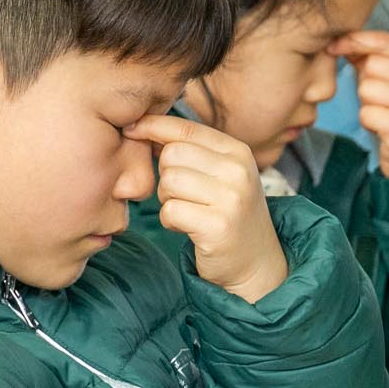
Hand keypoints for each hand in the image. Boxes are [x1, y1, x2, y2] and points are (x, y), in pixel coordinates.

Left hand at [129, 112, 288, 300]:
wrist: (256, 262)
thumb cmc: (228, 214)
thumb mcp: (220, 174)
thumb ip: (191, 150)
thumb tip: (144, 125)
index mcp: (238, 152)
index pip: (186, 129)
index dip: (153, 126)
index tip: (132, 129)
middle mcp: (238, 171)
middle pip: (172, 155)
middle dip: (165, 175)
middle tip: (181, 195)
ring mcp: (230, 198)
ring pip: (169, 182)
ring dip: (167, 200)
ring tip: (187, 211)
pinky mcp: (217, 226)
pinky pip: (170, 211)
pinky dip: (170, 221)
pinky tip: (187, 228)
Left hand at [333, 30, 388, 178]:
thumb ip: (375, 60)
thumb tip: (342, 40)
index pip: (384, 40)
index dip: (355, 40)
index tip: (334, 45)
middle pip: (372, 64)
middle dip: (366, 81)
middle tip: (381, 99)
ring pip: (367, 89)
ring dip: (367, 104)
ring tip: (384, 114)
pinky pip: (367, 113)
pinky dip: (369, 122)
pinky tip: (384, 128)